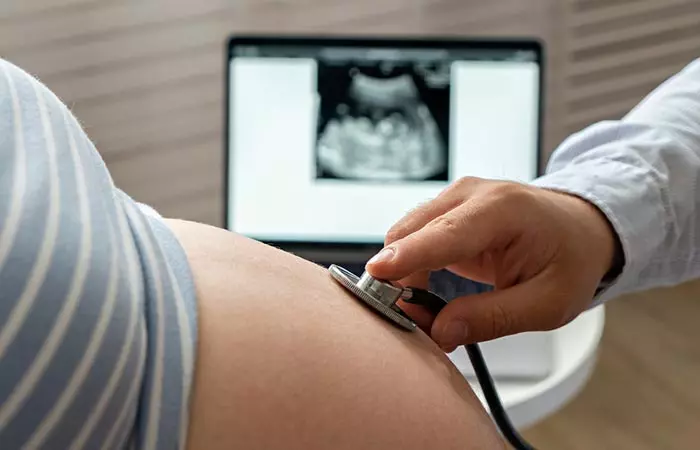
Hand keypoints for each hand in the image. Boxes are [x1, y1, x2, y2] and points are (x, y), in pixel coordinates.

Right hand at [365, 177, 619, 351]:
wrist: (580, 227)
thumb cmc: (570, 260)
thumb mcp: (548, 303)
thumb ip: (494, 318)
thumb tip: (440, 331)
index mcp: (503, 210)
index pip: (446, 233)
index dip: (409, 256)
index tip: (376, 275)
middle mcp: (472, 194)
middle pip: (411, 232)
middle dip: (399, 279)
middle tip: (416, 324)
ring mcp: (455, 198)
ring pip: (403, 235)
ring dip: (402, 276)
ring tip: (427, 314)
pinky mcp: (445, 209)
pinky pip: (411, 238)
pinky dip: (409, 267)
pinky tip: (426, 294)